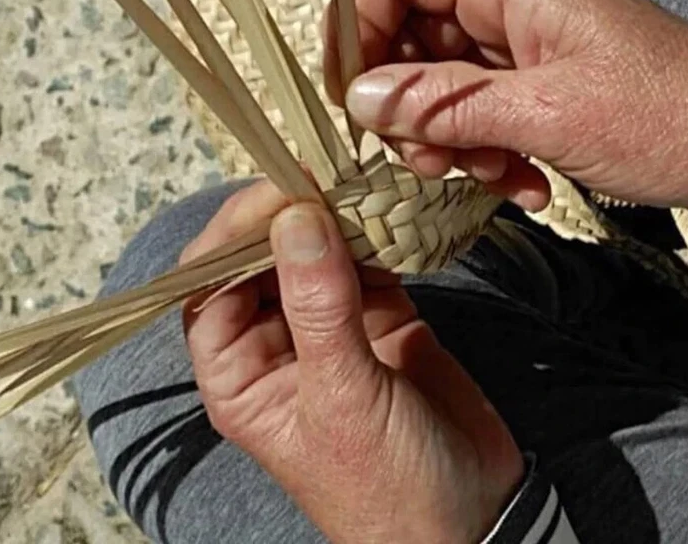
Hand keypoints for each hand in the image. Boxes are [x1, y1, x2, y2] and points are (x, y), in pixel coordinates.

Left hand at [181, 181, 523, 543]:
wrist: (475, 520)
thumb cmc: (387, 487)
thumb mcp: (344, 399)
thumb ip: (319, 307)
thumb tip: (295, 217)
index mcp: (240, 372)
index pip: (211, 285)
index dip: (234, 235)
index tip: (276, 195)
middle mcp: (274, 341)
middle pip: (260, 257)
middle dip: (286, 217)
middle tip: (320, 178)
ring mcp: (325, 323)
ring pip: (312, 250)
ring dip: (331, 217)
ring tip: (353, 185)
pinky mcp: (374, 312)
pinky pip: (362, 257)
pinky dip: (373, 232)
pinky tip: (384, 211)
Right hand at [324, 0, 687, 212]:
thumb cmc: (666, 117)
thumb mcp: (545, 115)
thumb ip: (444, 102)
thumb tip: (359, 98)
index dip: (362, 14)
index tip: (351, 83)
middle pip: (412, 27)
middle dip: (404, 95)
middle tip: (417, 153)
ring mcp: (523, 40)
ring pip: (438, 74)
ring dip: (441, 132)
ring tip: (475, 173)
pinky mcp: (536, 79)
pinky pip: (475, 104)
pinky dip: (478, 145)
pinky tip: (514, 182)